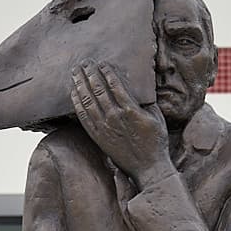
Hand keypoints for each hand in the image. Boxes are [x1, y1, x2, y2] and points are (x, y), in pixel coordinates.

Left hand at [70, 62, 170, 180]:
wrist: (148, 168)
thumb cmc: (156, 142)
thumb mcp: (157, 117)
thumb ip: (147, 101)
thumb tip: (140, 87)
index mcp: (131, 110)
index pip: (114, 85)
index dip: (106, 72)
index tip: (101, 63)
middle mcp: (115, 117)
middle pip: (98, 90)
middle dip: (89, 74)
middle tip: (84, 62)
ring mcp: (104, 128)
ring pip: (88, 101)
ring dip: (80, 85)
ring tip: (74, 73)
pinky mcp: (98, 137)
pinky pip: (83, 117)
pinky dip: (77, 103)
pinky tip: (73, 93)